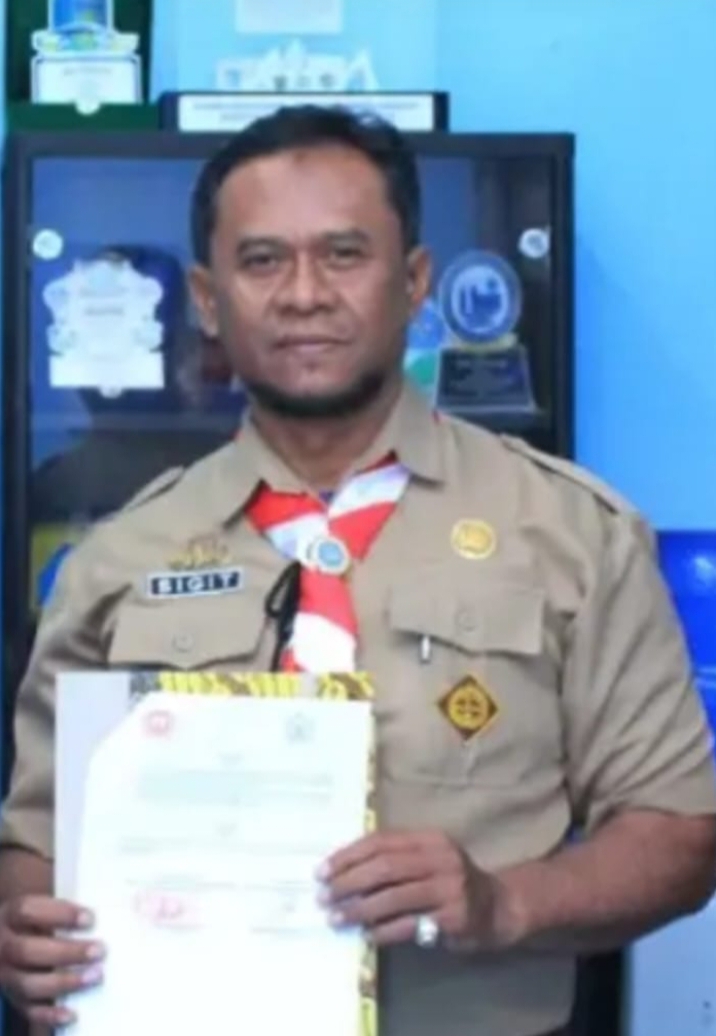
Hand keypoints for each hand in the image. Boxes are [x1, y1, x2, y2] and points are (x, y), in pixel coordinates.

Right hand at [0, 896, 103, 1027]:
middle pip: (27, 950)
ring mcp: (4, 975)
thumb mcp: (41, 907)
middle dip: (66, 952)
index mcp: (9, 915)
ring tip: (95, 976)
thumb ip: (65, 906)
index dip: (59, 913)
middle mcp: (2, 946)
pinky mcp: (12, 998)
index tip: (91, 918)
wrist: (5, 942)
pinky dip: (49, 1014)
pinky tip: (72, 1013)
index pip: (27, 910)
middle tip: (100, 950)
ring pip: (27, 984)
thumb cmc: (37, 920)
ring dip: (63, 982)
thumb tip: (115, 898)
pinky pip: (27, 1010)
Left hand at [320, 830, 510, 951]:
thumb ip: (395, 860)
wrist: (497, 908)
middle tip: (324, 896)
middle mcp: (441, 858)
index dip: (348, 855)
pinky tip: (366, 935)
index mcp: (429, 839)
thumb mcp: (428, 860)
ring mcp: (449, 887)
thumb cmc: (450, 882)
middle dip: (348, 882)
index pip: (381, 841)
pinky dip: (383, 931)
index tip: (322, 871)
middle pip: (384, 867)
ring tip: (336, 917)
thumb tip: (343, 873)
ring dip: (359, 909)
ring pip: (393, 896)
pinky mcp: (453, 917)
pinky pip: (409, 924)